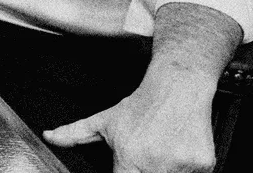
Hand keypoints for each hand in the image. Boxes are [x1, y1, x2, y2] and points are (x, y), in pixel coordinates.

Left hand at [44, 77, 216, 172]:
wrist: (177, 88)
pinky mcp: (203, 165)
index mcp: (129, 156)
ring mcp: (181, 165)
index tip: (126, 170)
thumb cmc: (141, 106)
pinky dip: (186, 169)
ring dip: (166, 170)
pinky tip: (177, 150)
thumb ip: (75, 134)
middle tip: (146, 154)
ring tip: (161, 151)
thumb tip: (50, 137)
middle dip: (145, 169)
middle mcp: (155, 163)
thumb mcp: (104, 120)